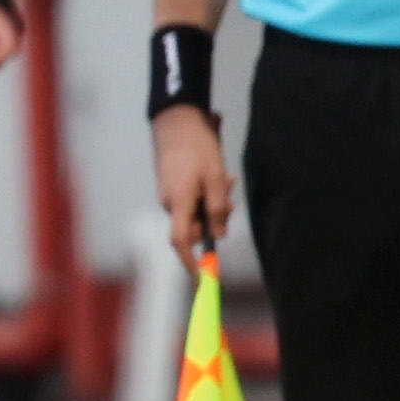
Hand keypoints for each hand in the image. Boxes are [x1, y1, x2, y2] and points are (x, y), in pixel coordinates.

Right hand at [154, 104, 231, 270]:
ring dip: (216, 202)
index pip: (181, 242)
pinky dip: (210, 193)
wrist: (176, 122)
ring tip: (225, 177)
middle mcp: (170, 203)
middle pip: (196, 226)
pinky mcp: (175, 188)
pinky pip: (196, 200)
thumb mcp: (215, 177)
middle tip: (229, 189)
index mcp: (178, 203)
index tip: (204, 279)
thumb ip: (218, 208)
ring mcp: (171, 196)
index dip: (191, 263)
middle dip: (217, 217)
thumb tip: (220, 235)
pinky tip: (219, 174)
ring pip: (199, 212)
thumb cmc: (197, 147)